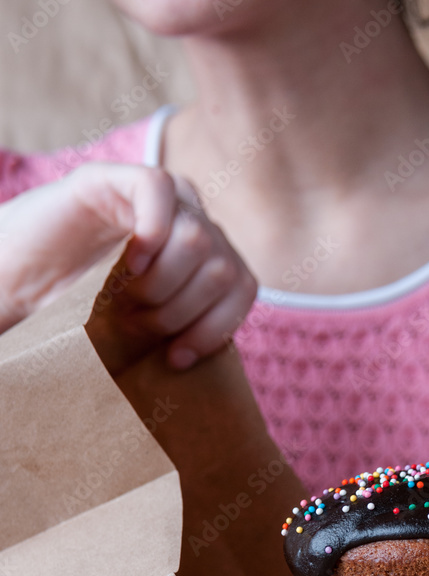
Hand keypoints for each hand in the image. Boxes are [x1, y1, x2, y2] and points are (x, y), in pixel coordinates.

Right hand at [0, 162, 256, 374]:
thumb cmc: (71, 317)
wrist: (8, 285)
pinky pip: (157, 188)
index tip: (178, 359)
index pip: (243, 286)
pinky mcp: (113, 179)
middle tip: (138, 327)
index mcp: (201, 261)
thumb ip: (181, 333)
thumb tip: (215, 383)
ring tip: (126, 301)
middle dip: (182, 312)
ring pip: (199, 236)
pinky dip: (150, 233)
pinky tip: (129, 265)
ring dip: (164, 284)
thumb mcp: (139, 333)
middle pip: (223, 267)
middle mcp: (186, 222)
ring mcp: (155, 199)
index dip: (218, 327)